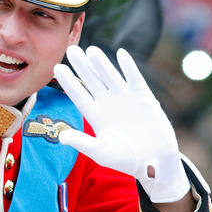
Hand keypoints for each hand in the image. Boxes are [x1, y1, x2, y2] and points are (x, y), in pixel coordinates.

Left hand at [53, 45, 189, 202]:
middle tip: (70, 49)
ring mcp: (125, 98)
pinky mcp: (143, 97)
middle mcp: (107, 103)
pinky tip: (121, 53)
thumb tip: (61, 137)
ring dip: (101, 63)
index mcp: (95, 115)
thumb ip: (82, 143)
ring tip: (90, 49)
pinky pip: (134, 78)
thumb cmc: (126, 160)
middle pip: (91, 80)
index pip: (78, 94)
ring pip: (110, 76)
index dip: (68, 81)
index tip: (57, 67)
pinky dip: (128, 67)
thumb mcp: (101, 152)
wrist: (154, 162)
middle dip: (81, 65)